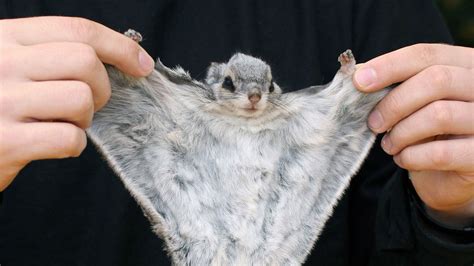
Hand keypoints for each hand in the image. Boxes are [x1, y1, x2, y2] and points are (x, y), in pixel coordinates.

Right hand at [0, 16, 154, 190]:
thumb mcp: (11, 64)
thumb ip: (49, 54)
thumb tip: (117, 58)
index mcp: (5, 37)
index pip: (77, 30)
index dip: (119, 46)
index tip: (141, 65)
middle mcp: (1, 63)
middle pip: (85, 61)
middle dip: (100, 87)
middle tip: (87, 103)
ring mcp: (0, 101)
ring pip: (81, 98)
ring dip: (84, 118)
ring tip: (62, 123)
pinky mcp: (4, 142)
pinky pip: (69, 138)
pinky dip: (73, 145)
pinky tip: (54, 144)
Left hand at [354, 44, 473, 226]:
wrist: (449, 176)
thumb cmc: (429, 132)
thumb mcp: (414, 102)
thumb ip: (396, 84)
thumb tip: (360, 75)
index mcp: (467, 65)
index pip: (428, 54)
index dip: (390, 65)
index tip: (359, 81)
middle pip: (436, 80)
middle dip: (394, 103)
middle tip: (374, 123)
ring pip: (439, 115)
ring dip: (401, 132)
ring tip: (389, 144)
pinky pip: (440, 153)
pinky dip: (412, 156)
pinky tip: (403, 158)